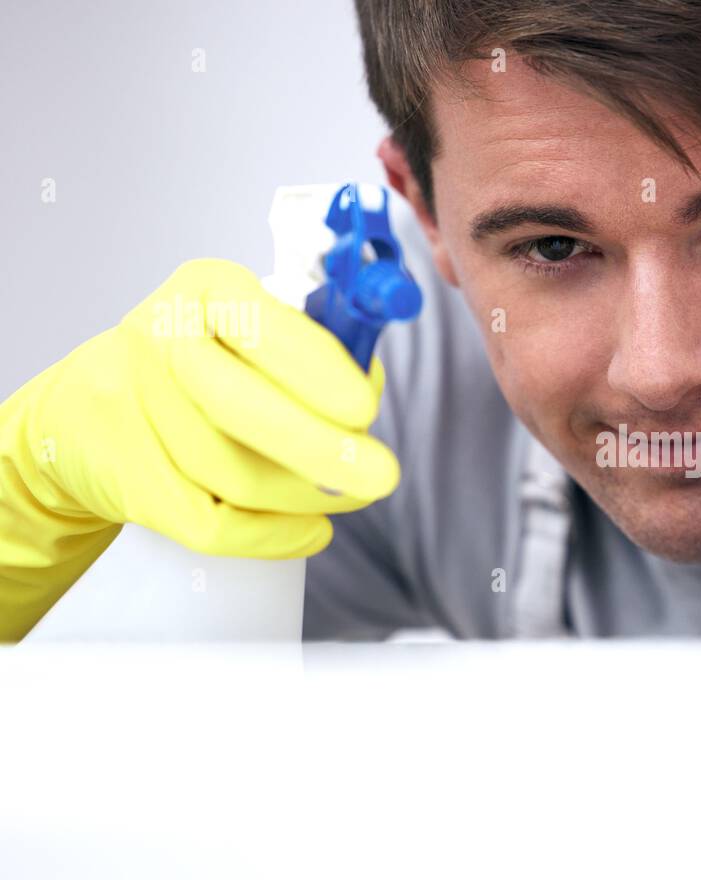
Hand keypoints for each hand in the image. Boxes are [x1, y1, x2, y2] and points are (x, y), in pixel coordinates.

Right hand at [0, 259, 399, 638]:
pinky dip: (277, 535)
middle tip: (382, 475)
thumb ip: (319, 348)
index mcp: (205, 291)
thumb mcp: (255, 329)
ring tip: (347, 493)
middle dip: (321, 449)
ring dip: (308, 496)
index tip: (365, 408)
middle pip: (240, 408)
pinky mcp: (130, 482)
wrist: (86, 418)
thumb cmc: (204, 368)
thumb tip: (370, 385)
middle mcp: (160, 342)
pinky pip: (216, 525)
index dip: (317, 371)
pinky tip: (313, 528)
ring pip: (238, 476)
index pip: (261, 327)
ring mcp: (134, 412)